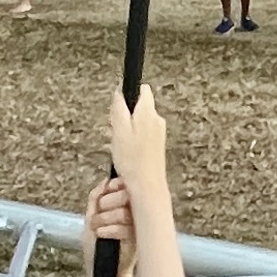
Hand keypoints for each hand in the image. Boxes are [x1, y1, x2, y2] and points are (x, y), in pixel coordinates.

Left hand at [83, 174, 135, 267]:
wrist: (102, 272)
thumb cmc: (98, 247)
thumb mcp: (91, 217)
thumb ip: (96, 198)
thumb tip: (105, 181)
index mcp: (127, 207)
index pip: (127, 186)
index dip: (116, 185)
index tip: (107, 190)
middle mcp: (136, 215)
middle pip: (126, 196)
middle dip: (107, 202)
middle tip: (98, 213)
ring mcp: (138, 228)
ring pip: (123, 212)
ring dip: (104, 218)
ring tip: (96, 227)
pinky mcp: (136, 242)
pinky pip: (123, 229)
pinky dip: (108, 230)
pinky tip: (101, 234)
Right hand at [107, 84, 171, 205]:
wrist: (146, 186)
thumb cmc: (133, 161)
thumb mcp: (119, 130)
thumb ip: (119, 108)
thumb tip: (118, 92)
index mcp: (148, 112)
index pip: (142, 89)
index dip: (128, 93)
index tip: (119, 104)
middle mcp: (157, 120)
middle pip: (140, 107)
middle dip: (126, 115)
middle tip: (117, 131)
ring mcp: (159, 133)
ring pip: (140, 122)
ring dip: (129, 129)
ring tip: (122, 146)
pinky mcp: (157, 145)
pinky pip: (143, 135)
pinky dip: (134, 140)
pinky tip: (128, 153)